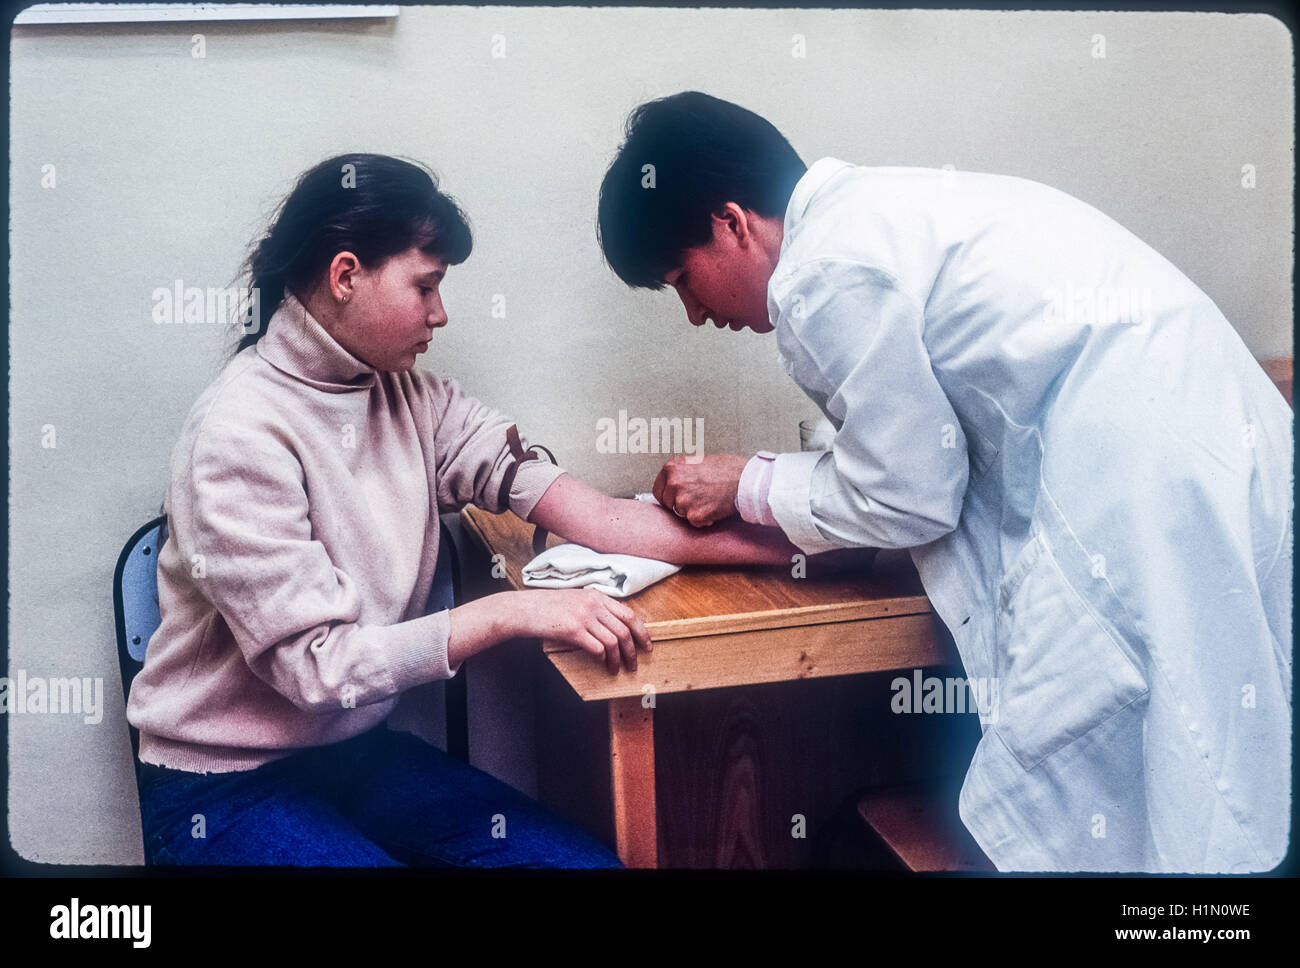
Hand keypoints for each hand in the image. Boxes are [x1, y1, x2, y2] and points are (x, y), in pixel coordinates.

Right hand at [513, 589, 651, 673]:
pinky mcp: (573, 630)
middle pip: (624, 630)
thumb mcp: (575, 601)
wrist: (523, 609)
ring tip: (616, 670)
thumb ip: (595, 609)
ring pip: (613, 642)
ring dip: (618, 660)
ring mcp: (583, 616)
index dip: (642, 632)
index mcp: (596, 596)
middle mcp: (593, 604)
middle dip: (632, 651)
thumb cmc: (548, 608)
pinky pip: (597, 648)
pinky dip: (603, 659)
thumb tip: (615, 629)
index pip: (629, 614)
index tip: (646, 646)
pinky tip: (601, 665)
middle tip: (633, 665)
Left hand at [652, 454, 747, 527]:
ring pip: (680, 514)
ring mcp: (683, 500)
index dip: (668, 495)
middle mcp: (674, 483)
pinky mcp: (694, 515)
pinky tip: (713, 508)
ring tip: (709, 500)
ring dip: (692, 512)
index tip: (674, 498)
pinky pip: (694, 522)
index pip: (658, 489)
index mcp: (672, 468)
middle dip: (680, 504)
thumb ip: (682, 471)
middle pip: (667, 503)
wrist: (745, 480)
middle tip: (697, 499)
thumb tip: (673, 481)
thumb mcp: (698, 461)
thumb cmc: (728, 469)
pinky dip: (703, 519)